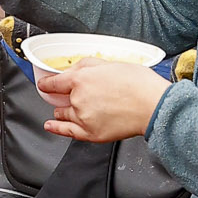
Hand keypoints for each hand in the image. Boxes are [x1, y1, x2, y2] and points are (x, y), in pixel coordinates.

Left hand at [37, 61, 166, 142]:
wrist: (153, 105)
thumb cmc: (138, 83)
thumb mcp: (111, 63)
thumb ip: (87, 66)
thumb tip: (73, 70)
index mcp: (81, 79)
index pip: (54, 82)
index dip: (47, 83)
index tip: (44, 84)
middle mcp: (78, 99)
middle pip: (60, 99)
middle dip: (61, 96)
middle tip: (67, 95)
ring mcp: (83, 118)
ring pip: (63, 114)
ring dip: (62, 111)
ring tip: (66, 109)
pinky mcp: (91, 133)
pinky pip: (67, 132)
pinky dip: (57, 128)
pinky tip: (52, 126)